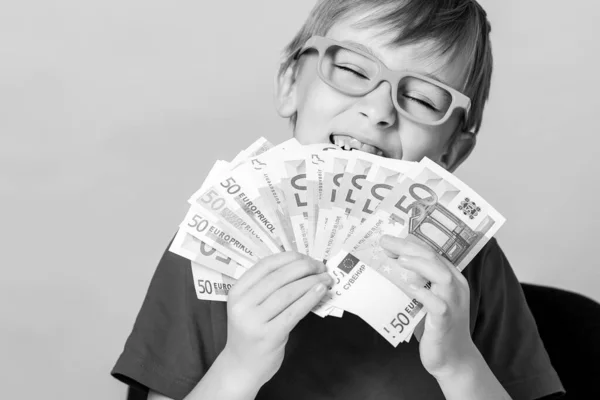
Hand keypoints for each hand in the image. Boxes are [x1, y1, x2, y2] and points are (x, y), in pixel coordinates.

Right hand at [221, 251, 333, 387]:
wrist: (241, 367)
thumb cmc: (251, 332)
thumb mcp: (250, 305)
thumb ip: (267, 287)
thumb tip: (302, 267)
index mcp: (237, 290)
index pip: (266, 264)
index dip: (291, 257)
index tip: (308, 258)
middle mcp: (243, 304)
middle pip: (279, 277)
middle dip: (305, 268)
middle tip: (322, 267)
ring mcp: (254, 320)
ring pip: (288, 292)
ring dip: (311, 282)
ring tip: (327, 279)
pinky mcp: (268, 335)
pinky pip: (294, 312)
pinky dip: (309, 298)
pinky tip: (320, 292)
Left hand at [379, 235, 477, 378]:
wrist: (453, 359)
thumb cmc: (436, 327)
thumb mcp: (426, 300)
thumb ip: (414, 284)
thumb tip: (386, 268)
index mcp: (451, 279)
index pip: (431, 253)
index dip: (409, 244)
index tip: (387, 240)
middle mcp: (455, 288)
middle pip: (434, 259)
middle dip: (409, 247)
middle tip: (386, 242)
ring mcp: (453, 304)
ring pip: (442, 277)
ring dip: (419, 265)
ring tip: (399, 259)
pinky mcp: (445, 322)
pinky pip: (438, 305)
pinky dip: (423, 295)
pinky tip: (409, 288)